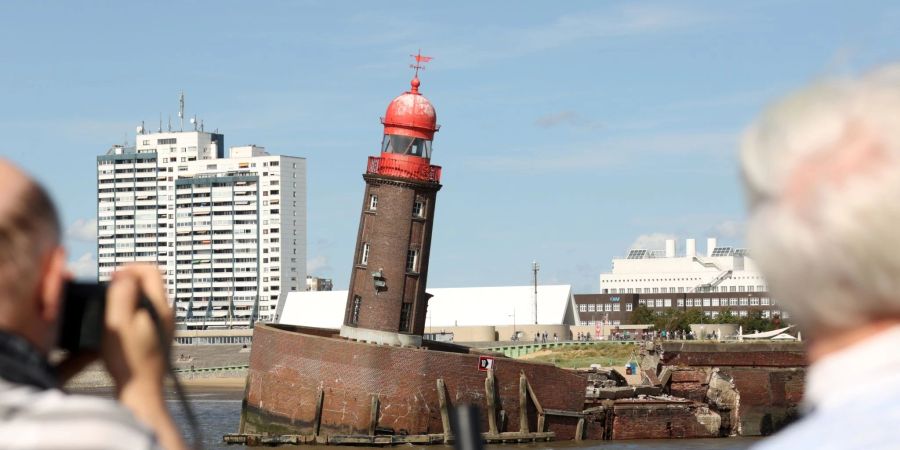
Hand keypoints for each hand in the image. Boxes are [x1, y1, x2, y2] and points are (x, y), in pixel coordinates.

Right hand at [103, 263, 172, 393]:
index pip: (151, 270)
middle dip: (127, 283)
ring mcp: (165, 325)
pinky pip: (145, 314)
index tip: (110, 277)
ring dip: (128, 298)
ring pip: (146, 299)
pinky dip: (131, 313)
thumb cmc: (128, 359)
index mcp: (161, 306)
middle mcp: (168, 313)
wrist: (141, 391)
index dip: (129, 268)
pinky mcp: (159, 336)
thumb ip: (122, 293)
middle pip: (149, 284)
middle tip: (107, 295)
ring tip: (110, 311)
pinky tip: (118, 328)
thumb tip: (125, 273)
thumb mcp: (119, 322)